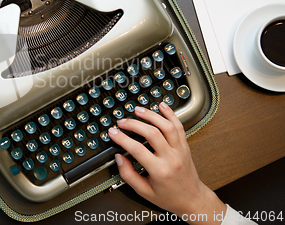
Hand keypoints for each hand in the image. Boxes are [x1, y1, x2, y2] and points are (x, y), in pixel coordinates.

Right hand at [108, 102, 225, 223]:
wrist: (192, 200)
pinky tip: (162, 106)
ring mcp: (180, 150)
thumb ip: (128, 175)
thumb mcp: (144, 191)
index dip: (122, 139)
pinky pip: (179, 126)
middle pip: (152, 133)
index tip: (113, 133)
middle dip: (134, 124)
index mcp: (160, 171)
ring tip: (138, 110)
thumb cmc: (169, 197)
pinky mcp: (185, 146)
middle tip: (122, 122)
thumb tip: (119, 158)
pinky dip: (170, 114)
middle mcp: (171, 158)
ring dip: (151, 115)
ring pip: (167, 126)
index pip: (137, 149)